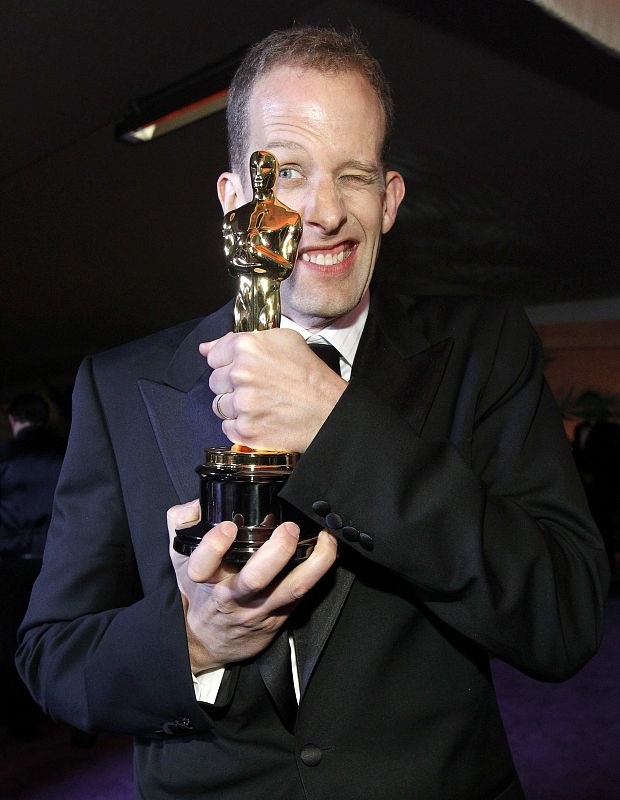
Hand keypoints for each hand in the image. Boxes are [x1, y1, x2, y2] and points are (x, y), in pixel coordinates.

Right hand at [168, 499, 337, 672]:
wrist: (207, 640)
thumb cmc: (199, 591)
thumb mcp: (181, 558)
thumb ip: (183, 522)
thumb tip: (201, 500)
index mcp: (205, 579)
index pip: (204, 564)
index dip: (215, 546)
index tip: (227, 526)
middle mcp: (232, 595)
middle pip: (255, 579)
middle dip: (276, 552)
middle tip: (289, 528)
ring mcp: (259, 607)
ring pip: (291, 589)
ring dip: (313, 563)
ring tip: (326, 538)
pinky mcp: (279, 616)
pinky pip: (304, 594)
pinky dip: (320, 571)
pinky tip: (329, 550)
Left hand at [200, 329, 345, 451]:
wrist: (330, 411)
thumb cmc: (311, 375)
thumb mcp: (284, 340)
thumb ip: (240, 339)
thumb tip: (205, 348)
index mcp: (247, 347)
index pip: (214, 356)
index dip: (229, 363)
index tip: (244, 369)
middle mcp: (240, 374)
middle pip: (215, 382)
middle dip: (232, 385)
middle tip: (258, 388)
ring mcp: (241, 404)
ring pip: (219, 405)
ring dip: (235, 407)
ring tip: (261, 404)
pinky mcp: (245, 430)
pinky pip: (227, 428)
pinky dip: (241, 426)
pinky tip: (261, 419)